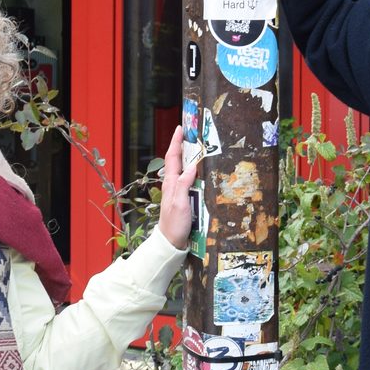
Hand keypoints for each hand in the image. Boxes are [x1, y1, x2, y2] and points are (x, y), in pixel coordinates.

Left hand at [157, 126, 201, 247]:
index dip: (176, 142)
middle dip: (182, 145)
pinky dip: (192, 169)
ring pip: (182, 168)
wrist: (171, 241)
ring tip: (196, 146)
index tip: (180, 128)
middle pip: (177, 160)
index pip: (172, 158)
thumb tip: (191, 167)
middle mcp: (173, 184)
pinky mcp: (182, 198)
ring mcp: (177, 191)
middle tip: (191, 133)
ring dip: (188, 156)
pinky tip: (199, 170)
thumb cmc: (174, 224)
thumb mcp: (180, 204)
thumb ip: (184, 185)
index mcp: (171, 183)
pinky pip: (187, 178)